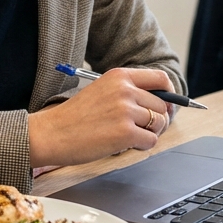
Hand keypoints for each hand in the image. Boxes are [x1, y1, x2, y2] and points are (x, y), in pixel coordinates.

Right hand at [27, 68, 173, 167]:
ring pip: (159, 123)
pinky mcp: (125, 132)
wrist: (53, 133)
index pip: (160, 78)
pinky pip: (151, 140)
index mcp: (119, 76)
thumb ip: (128, 92)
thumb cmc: (75, 117)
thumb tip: (162, 105)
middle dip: (155, 120)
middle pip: (162, 105)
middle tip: (138, 129)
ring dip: (149, 133)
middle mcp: (125, 90)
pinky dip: (142, 146)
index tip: (167, 105)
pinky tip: (125, 144)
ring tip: (128, 136)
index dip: (169, 94)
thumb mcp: (101, 91)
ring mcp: (126, 111)